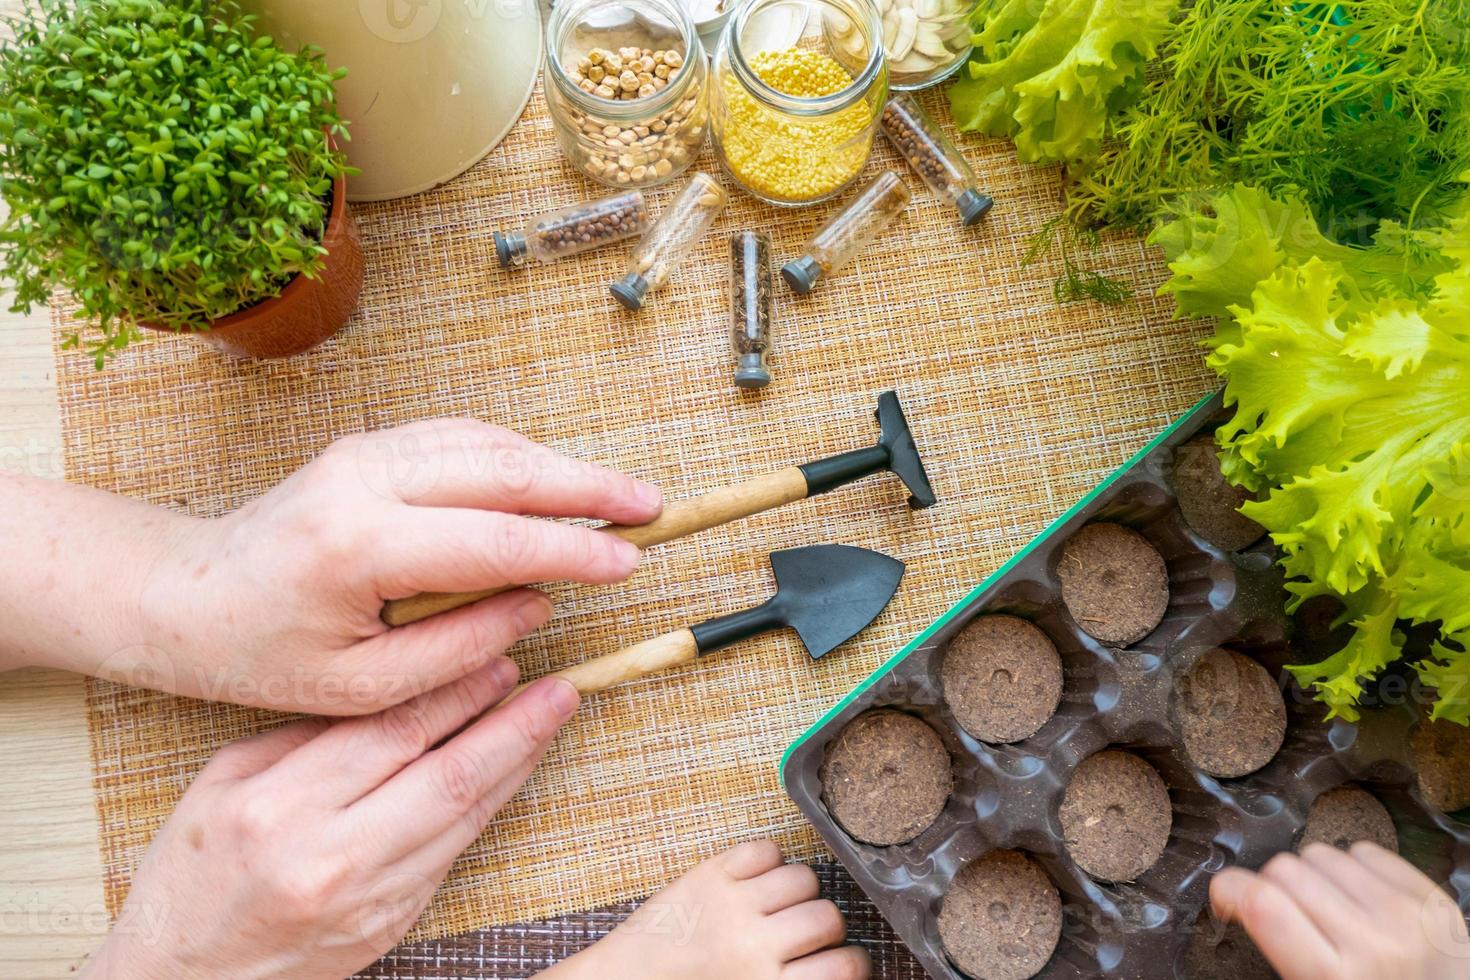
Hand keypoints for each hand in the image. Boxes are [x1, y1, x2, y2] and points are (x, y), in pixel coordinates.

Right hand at [84, 663, 579, 978]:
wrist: (186, 977)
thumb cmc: (194, 871)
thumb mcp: (225, 782)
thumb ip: (307, 735)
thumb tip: (391, 688)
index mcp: (281, 807)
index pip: (392, 733)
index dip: (455, 692)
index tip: (498, 658)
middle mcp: (331, 856)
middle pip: (447, 775)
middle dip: (511, 726)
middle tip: (558, 687)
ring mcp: (368, 898)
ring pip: (464, 817)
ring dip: (516, 764)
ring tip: (552, 719)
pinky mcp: (391, 923)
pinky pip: (453, 853)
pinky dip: (489, 807)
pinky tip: (512, 772)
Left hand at [102, 418, 659, 712]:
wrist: (186, 595)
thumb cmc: (263, 651)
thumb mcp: (361, 683)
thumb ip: (458, 647)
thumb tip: (538, 605)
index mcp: (361, 544)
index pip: (496, 539)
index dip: (573, 550)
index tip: (628, 562)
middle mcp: (365, 479)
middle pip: (503, 469)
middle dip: (588, 487)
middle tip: (652, 507)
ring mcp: (366, 452)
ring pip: (488, 443)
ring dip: (559, 466)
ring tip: (618, 497)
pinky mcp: (370, 445)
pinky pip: (462, 438)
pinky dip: (518, 455)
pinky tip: (554, 478)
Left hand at [541, 840, 869, 979]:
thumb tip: (836, 970)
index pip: (845, 967)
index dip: (853, 962)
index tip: (844, 959)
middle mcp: (754, 945)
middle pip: (828, 917)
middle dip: (825, 927)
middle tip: (804, 934)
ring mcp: (731, 904)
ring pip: (803, 878)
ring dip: (799, 893)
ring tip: (780, 905)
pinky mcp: (709, 874)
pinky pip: (765, 849)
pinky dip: (769, 860)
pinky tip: (757, 880)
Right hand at [1211, 842, 1469, 979]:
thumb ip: (1282, 948)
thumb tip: (1240, 897)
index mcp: (1332, 978)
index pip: (1263, 905)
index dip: (1228, 889)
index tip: (1225, 898)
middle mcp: (1371, 943)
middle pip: (1285, 870)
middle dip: (1271, 885)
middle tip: (1285, 915)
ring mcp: (1405, 915)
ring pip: (1320, 853)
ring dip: (1313, 875)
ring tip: (1330, 911)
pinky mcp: (1430, 896)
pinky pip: (1363, 851)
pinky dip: (1352, 870)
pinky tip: (1361, 901)